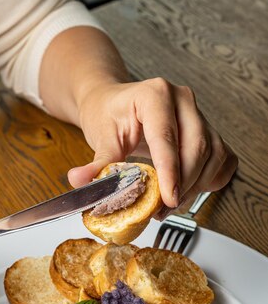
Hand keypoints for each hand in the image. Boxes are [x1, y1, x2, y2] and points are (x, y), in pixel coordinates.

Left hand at [68, 78, 237, 209]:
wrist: (115, 103)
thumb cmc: (109, 114)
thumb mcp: (100, 136)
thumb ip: (97, 162)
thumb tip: (80, 180)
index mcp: (155, 94)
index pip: (168, 137)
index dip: (170, 172)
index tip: (168, 199)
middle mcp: (183, 100)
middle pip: (197, 148)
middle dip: (183, 185)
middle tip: (162, 209)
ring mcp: (199, 114)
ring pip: (213, 155)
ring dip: (195, 187)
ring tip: (169, 204)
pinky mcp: (209, 130)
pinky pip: (223, 159)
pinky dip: (211, 179)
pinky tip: (191, 189)